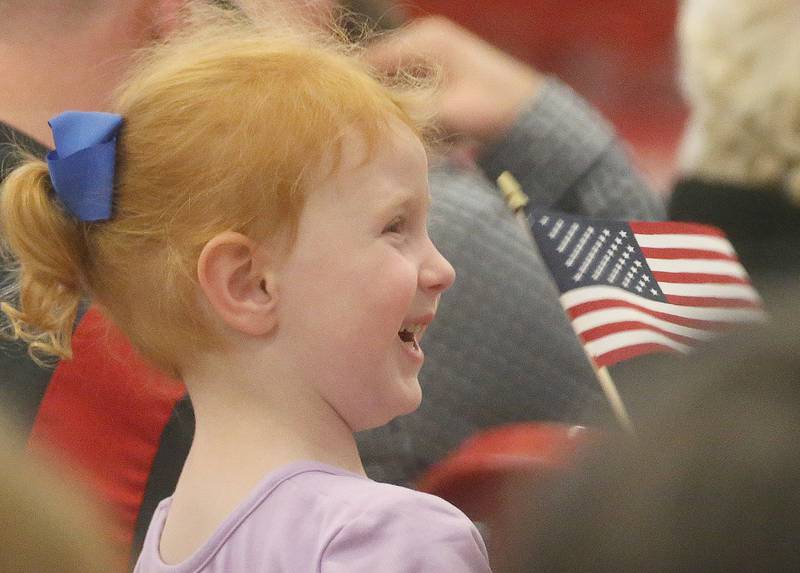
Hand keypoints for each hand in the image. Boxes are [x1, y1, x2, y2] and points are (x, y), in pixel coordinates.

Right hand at [365, 16, 543, 148]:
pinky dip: (401, 96)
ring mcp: (432, 48)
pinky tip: (398, 118)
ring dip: (386, 97)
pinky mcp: (438, 64)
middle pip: (379, 65)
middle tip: (362, 125)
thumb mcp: (448, 111)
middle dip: (372, 93)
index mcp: (426, 38)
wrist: (527, 112)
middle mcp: (425, 36)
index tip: (350, 116)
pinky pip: (406, 78)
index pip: (373, 58)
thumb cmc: (492, 109)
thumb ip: (409, 109)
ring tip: (379, 124)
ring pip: (391, 74)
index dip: (358, 87)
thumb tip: (373, 116)